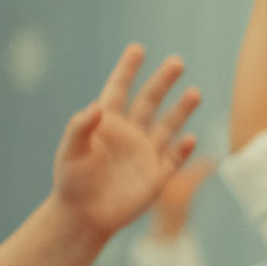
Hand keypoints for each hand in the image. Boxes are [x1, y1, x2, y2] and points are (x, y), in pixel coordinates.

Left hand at [50, 48, 201, 248]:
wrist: (84, 217)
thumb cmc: (72, 182)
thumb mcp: (70, 152)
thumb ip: (81, 127)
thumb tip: (97, 106)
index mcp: (107, 124)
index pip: (119, 90)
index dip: (127, 70)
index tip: (137, 49)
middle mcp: (130, 134)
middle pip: (149, 101)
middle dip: (163, 81)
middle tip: (176, 61)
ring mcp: (145, 154)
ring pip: (168, 125)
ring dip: (181, 109)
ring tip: (195, 92)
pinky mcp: (157, 176)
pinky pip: (174, 158)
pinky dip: (183, 149)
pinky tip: (189, 138)